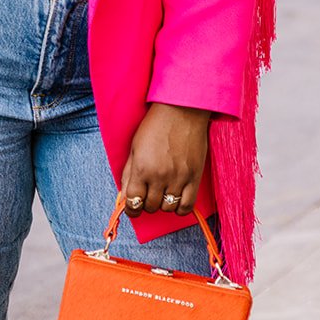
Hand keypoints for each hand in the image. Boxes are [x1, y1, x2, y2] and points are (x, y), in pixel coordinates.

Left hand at [120, 103, 210, 218]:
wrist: (182, 111)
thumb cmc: (155, 126)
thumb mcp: (135, 147)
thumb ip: (128, 173)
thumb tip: (124, 196)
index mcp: (141, 168)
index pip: (133, 201)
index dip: (131, 209)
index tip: (132, 208)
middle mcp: (159, 176)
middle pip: (150, 207)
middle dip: (146, 204)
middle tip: (147, 194)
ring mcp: (178, 178)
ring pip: (168, 208)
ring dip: (162, 204)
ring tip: (161, 193)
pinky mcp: (194, 177)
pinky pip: (187, 206)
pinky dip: (180, 208)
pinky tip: (176, 199)